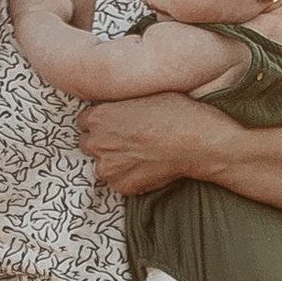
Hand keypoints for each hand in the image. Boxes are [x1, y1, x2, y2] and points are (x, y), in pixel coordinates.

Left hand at [76, 91, 230, 198]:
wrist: (198, 142)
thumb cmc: (177, 113)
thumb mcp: (144, 95)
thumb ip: (121, 104)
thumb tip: (117, 106)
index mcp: (100, 116)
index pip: (83, 121)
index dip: (100, 122)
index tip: (113, 124)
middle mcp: (98, 142)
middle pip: (87, 143)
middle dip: (102, 141)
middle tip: (126, 140)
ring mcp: (109, 167)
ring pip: (101, 165)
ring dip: (114, 161)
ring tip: (139, 155)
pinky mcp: (123, 186)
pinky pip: (118, 181)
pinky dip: (128, 176)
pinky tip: (147, 166)